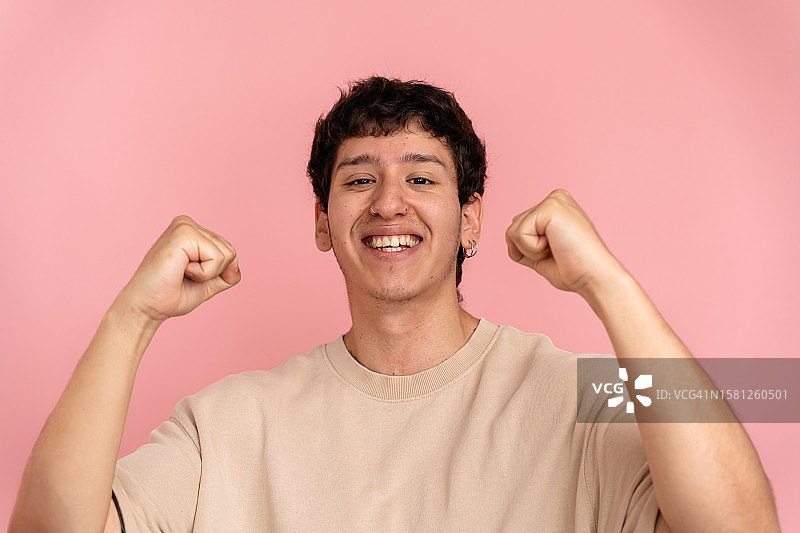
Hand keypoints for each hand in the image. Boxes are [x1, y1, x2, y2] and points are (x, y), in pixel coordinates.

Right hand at [116, 216, 240, 323]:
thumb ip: (226, 274)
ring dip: (207, 273)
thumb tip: (235, 268)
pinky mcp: (183, 233)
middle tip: (184, 276)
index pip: (229, 251)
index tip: (190, 277)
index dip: (218, 273)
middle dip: (214, 273)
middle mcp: (187, 223)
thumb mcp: (207, 283)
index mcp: (192, 232)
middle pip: (230, 252)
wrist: (146, 307)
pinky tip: (181, 270)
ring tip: (181, 273)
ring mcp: (184, 226)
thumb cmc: (170, 295)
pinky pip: (217, 257)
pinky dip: (203, 273)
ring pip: (227, 254)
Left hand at [505, 189, 623, 296]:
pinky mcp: (550, 207)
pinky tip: (557, 246)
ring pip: (513, 231)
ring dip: (531, 251)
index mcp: (555, 206)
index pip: (519, 228)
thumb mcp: (542, 252)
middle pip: (513, 228)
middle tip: (559, 252)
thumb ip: (525, 241)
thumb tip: (509, 238)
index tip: (558, 252)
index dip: (529, 250)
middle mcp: (555, 197)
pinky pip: (519, 234)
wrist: (594, 277)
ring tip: (559, 249)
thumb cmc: (574, 269)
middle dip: (528, 250)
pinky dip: (533, 249)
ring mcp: (553, 200)